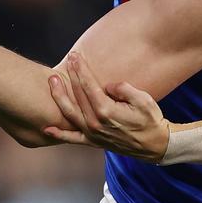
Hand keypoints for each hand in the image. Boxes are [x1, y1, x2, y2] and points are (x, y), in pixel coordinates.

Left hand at [45, 52, 169, 160]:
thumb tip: (108, 85)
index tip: (76, 57)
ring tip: (52, 82)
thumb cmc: (150, 120)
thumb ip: (125, 89)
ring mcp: (93, 134)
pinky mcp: (93, 142)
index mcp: (107, 111)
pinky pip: (72, 139)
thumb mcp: (144, 100)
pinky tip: (47, 129)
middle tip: (67, 61)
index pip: (89, 86)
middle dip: (71, 77)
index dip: (81, 70)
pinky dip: (59, 134)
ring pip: (70, 114)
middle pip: (77, 96)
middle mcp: (96, 123)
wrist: (154, 145)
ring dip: (59, 97)